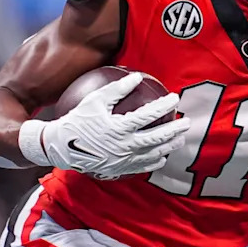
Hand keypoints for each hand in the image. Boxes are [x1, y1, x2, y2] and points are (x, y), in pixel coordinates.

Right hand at [19, 72, 188, 177]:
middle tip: (187, 122)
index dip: (164, 106)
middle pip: (156, 137)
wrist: (60, 147)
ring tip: (180, 139)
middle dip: (174, 129)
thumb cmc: (77, 120)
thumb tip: (136, 77)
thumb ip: (116, 89)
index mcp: (118, 128)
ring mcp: (123, 160)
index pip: (148, 115)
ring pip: (153, 154)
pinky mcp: (120, 169)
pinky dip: (155, 161)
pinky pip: (142, 167)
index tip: (174, 98)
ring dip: (170, 146)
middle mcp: (123, 145)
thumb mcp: (94, 100)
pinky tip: (163, 156)